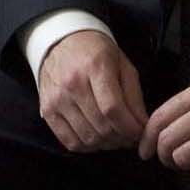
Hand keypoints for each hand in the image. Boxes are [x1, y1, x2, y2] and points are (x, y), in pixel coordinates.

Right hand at [36, 29, 147, 151]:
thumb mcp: (122, 65)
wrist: (62, 42)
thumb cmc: (96, 53)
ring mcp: (57, 99)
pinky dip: (87, 147)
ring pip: (87, 137)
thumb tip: (142, 126)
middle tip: (130, 136)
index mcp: (94, 67)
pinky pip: (69, 141)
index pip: (113, 109)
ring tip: (115, 137)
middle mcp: (72, 84)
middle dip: (121, 138)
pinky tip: (97, 139)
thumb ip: (134, 96)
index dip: (130, 128)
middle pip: (101, 126)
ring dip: (107, 144)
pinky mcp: (47, 110)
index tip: (140, 133)